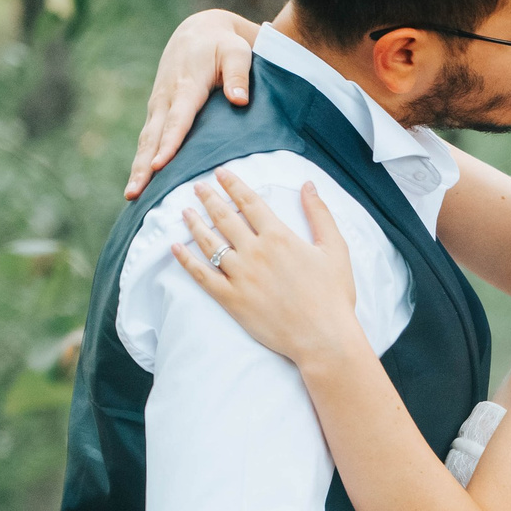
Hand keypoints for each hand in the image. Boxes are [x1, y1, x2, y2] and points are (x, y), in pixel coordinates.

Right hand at [125, 9, 258, 199]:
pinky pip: (148, 139)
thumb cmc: (222, 45)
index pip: (177, 119)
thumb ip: (238, 75)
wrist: (197, 32)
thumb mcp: (237, 52)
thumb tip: (239, 101)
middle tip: (135, 192)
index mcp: (186, 85)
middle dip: (144, 165)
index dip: (169, 143)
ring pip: (146, 140)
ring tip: (132, 195)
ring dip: (138, 167)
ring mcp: (158, 105)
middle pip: (153, 136)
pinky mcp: (158, 111)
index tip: (160, 165)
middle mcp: (166, 98)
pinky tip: (141, 184)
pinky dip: (142, 160)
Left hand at [173, 172, 361, 367]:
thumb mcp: (335, 248)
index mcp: (279, 236)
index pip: (249, 202)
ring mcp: (240, 276)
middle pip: (224, 217)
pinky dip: (186, 261)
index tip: (221, 173)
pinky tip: (175, 248)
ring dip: (194, 224)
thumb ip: (320, 213)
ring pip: (209, 243)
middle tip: (197, 187)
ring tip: (185, 212)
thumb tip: (308, 184)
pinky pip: (202, 276)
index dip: (233, 185)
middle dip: (209, 198)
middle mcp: (255, 252)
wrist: (323, 337)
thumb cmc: (333, 294)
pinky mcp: (232, 299)